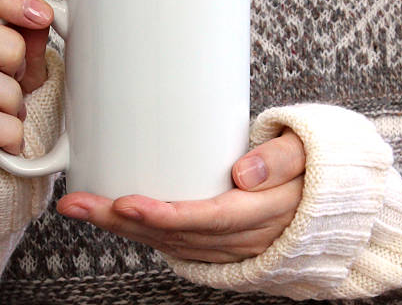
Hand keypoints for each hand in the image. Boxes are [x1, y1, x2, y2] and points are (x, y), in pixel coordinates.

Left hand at [57, 128, 304, 262]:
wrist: (324, 207)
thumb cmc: (312, 174)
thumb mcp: (308, 156)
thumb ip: (281, 159)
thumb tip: (244, 172)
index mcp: (260, 213)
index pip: (205, 219)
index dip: (164, 216)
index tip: (125, 203)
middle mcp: (238, 237)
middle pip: (172, 235)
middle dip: (120, 223)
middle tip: (76, 204)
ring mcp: (224, 245)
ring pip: (166, 243)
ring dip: (120, 229)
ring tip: (80, 207)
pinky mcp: (214, 243)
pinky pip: (173, 244)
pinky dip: (139, 234)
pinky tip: (111, 219)